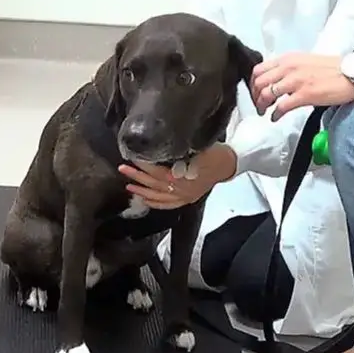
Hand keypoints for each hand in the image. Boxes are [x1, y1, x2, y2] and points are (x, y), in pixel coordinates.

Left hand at [117, 143, 236, 209]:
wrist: (230, 164)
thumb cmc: (214, 153)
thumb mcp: (198, 148)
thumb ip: (180, 153)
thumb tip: (161, 150)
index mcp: (184, 176)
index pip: (158, 171)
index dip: (144, 165)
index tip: (133, 157)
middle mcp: (182, 189)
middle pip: (155, 184)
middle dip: (137, 177)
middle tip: (123, 169)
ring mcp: (184, 196)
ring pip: (158, 196)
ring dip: (142, 191)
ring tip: (128, 186)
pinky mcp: (187, 199)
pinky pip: (167, 204)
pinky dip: (155, 203)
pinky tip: (144, 199)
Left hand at [251, 53, 353, 120]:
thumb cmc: (334, 69)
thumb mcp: (306, 62)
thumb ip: (288, 69)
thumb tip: (276, 81)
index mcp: (289, 59)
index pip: (259, 70)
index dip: (253, 84)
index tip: (255, 92)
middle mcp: (289, 68)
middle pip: (258, 83)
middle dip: (254, 96)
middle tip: (258, 105)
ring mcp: (296, 81)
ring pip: (265, 95)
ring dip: (261, 106)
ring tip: (265, 112)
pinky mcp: (304, 95)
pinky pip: (280, 107)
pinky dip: (274, 115)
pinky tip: (275, 118)